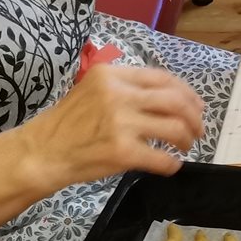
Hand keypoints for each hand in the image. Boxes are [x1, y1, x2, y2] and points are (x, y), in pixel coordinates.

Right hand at [19, 64, 203, 189]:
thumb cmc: (69, 123)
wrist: (42, 152)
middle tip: (198, 129)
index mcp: (112, 75)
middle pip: (175, 101)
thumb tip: (173, 98)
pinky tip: (171, 165)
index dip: (186, 93)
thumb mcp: (94, 91)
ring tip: (185, 146)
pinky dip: (172, 164)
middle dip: (194, 116)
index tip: (195, 105)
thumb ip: (127, 88)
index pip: (162, 78)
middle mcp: (118, 94)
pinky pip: (162, 158)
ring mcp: (120, 123)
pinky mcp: (122, 152)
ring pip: (174, 128)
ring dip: (186, 139)